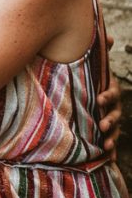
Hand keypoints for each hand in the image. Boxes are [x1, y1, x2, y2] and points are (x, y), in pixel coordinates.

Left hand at [99, 35, 122, 157]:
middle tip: (102, 125)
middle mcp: (112, 107)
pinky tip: (110, 160)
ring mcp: (110, 120)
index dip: (107, 97)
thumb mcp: (90, 68)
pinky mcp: (104, 132)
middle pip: (115, 114)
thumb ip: (98, 55)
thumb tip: (110, 37)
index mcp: (109, 91)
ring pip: (114, 130)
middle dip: (110, 120)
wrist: (82, 94)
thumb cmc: (87, 79)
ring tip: (105, 145)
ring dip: (112, 138)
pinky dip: (111, 152)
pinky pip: (110, 143)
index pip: (111, 93)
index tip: (99, 99)